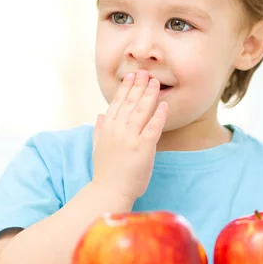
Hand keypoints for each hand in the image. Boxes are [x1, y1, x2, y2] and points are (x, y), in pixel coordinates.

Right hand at [91, 70, 167, 200]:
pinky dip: (159, 115)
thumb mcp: (97, 147)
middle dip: (138, 86)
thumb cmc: (105, 171)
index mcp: (106, 128)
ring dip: (149, 95)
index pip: (117, 103)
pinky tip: (164, 104)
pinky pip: (153, 127)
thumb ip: (99, 129)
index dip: (125, 88)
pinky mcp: (143, 148)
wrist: (109, 190)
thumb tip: (100, 115)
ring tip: (155, 82)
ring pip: (141, 111)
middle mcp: (117, 130)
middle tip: (146, 73)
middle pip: (129, 103)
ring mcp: (130, 138)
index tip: (131, 76)